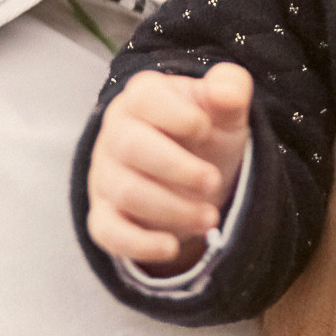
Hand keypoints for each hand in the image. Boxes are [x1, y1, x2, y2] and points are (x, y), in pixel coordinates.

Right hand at [83, 62, 252, 268]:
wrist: (193, 176)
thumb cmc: (206, 135)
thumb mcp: (226, 110)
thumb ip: (231, 89)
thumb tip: (226, 92)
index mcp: (143, 97)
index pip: (144, 97)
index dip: (177, 115)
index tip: (206, 129)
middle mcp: (116, 133)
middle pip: (132, 146)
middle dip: (179, 168)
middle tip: (214, 182)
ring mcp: (106, 176)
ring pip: (127, 193)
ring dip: (174, 209)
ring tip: (210, 217)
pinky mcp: (104, 214)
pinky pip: (108, 231)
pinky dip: (139, 244)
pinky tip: (172, 247)